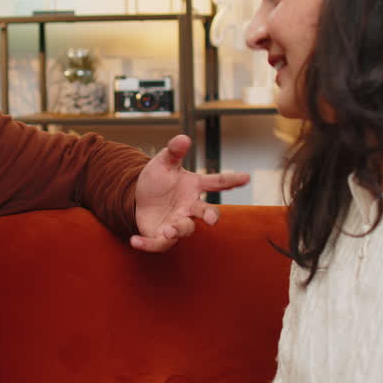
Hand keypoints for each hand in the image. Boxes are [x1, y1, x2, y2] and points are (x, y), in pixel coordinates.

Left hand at [131, 134, 249, 251]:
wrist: (139, 198)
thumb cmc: (158, 180)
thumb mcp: (163, 162)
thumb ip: (173, 152)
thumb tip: (183, 138)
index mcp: (194, 187)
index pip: (216, 182)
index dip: (232, 180)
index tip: (247, 177)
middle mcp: (190, 207)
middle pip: (206, 212)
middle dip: (211, 216)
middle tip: (212, 219)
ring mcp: (178, 222)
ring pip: (185, 229)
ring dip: (179, 229)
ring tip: (169, 230)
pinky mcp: (162, 236)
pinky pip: (158, 244)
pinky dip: (147, 244)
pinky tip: (134, 240)